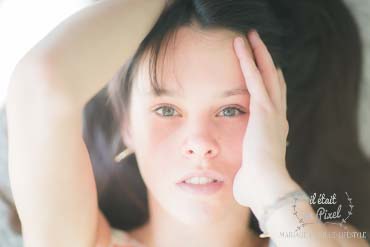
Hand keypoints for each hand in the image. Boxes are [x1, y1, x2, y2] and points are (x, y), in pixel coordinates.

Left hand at [232, 30, 297, 212]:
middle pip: (273, 81)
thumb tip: (238, 179)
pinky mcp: (262, 109)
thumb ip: (247, 167)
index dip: (270, 82)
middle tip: (258, 44)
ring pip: (265, 74)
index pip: (274, 99)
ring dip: (257, 54)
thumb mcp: (251, 170)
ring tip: (250, 36)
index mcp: (274, 130)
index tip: (265, 69)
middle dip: (265, 61)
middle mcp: (277, 117)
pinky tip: (241, 45)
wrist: (266, 187)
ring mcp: (272, 111)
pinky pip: (254, 78)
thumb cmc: (256, 185)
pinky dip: (248, 60)